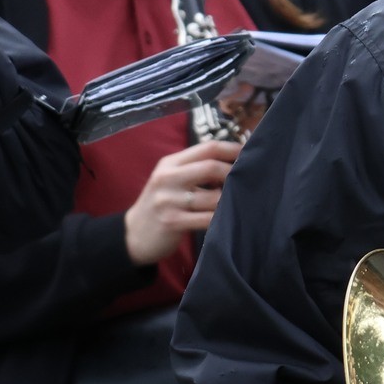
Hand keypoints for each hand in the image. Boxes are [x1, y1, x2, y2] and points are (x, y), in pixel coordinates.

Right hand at [123, 140, 238, 264]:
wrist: (133, 235)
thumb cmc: (160, 205)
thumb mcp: (170, 180)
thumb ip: (194, 169)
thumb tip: (232, 164)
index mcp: (169, 163)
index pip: (207, 148)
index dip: (232, 149)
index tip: (250, 155)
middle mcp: (167, 178)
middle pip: (211, 167)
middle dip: (233, 174)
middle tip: (248, 182)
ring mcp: (168, 200)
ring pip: (212, 196)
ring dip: (230, 200)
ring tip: (240, 202)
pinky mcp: (172, 222)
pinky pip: (207, 219)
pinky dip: (221, 219)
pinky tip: (228, 220)